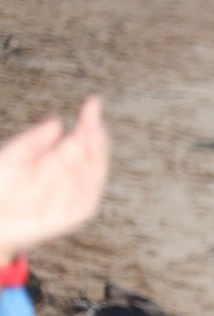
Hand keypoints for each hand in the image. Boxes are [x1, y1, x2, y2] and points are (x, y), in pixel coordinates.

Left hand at [0, 97, 109, 261]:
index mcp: (57, 160)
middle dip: (95, 134)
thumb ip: (34, 140)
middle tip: (92, 116)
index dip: (88, 120)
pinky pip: (90, 194)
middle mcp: (70, 175)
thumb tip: (58, 122)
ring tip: (93, 133)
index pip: (80, 137)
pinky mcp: (77, 212)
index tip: (93, 103)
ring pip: (96, 170)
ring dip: (97, 152)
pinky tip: (88, 160)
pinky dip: (91, 180)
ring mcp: (76, 194)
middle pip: (92, 151)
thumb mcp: (14, 157)